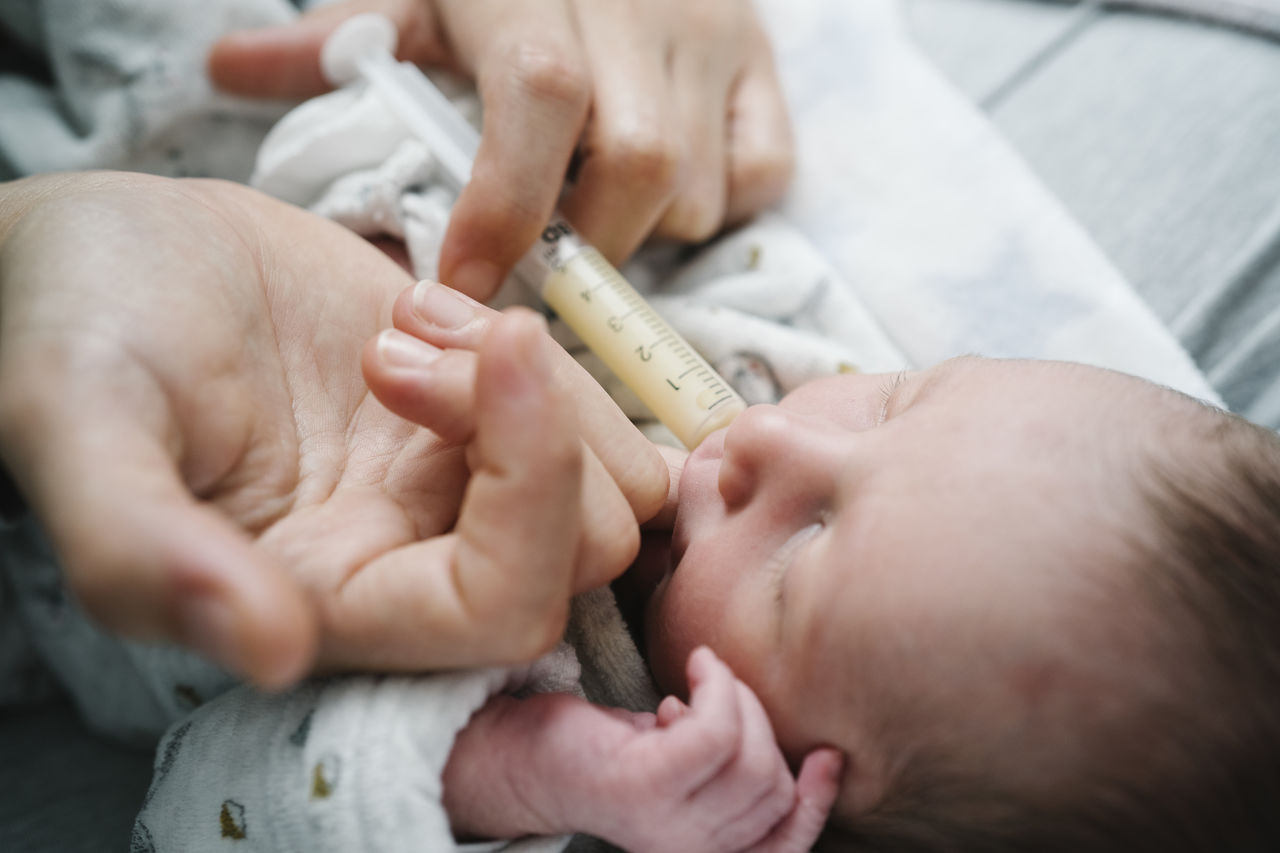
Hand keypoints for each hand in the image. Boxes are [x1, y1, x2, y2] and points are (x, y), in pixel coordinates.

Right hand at [0, 172, 665, 685]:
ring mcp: (454, 487)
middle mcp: (412, 562)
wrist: (105, 253)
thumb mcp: (78, 425)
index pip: (503, 609)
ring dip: (539, 381)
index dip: (536, 490)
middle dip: (531, 421)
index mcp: (330, 601)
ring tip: (402, 322)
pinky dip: (538, 350)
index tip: (494, 345)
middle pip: (590, 547)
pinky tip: (422, 308)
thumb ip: (143, 550)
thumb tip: (272, 651)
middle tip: (393, 343)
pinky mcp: (478, 417)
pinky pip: (590, 412)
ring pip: (612, 480)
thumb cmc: (73, 328)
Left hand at [208, 0, 794, 299]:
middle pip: (637, 165)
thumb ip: (331, 41)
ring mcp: (716, 33)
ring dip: (645, 229)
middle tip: (542, 263)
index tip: (464, 283)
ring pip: (696, 185)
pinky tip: (669, 192)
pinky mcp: (767, 62)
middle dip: (586, 243)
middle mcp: (641, 6)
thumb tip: (227, 68)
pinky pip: (761, 171)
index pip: (539, 98)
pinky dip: (719, 205)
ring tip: (598, 213)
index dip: (505, 204)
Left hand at [597, 647, 841, 852]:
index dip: (819, 801)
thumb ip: (739, 772)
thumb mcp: (687, 769)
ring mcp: (670, 827)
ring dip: (732, 696)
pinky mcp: (648, 788)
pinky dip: (713, 685)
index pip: (786, 845)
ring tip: (696, 682)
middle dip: (756, 717)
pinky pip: (715, 731)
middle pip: (773, 782)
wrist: (528, 752)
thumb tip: (822, 756)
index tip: (828, 754)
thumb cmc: (613, 752)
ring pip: (750, 754)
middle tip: (714, 691)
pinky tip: (691, 671)